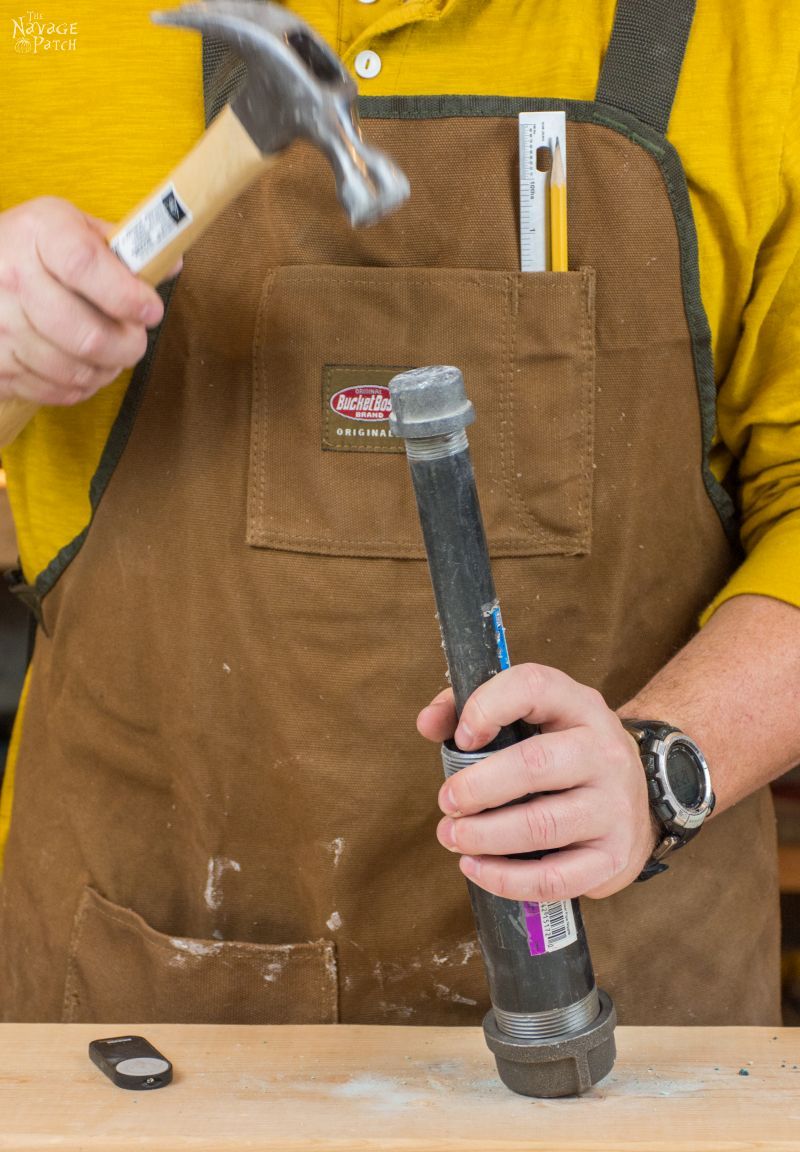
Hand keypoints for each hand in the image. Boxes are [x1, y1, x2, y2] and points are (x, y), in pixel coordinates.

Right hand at [0, 197, 167, 405]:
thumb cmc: (35, 250)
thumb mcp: (71, 227)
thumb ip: (120, 246)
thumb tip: (169, 262)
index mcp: (39, 234)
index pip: (85, 265)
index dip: (126, 295)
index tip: (151, 310)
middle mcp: (12, 277)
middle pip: (86, 334)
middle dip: (127, 345)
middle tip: (135, 340)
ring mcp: (0, 324)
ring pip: (73, 369)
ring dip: (106, 369)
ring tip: (112, 355)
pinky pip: (53, 390)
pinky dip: (81, 386)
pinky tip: (85, 367)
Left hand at [417, 664, 655, 901]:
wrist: (634, 800)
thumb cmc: (562, 754)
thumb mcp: (531, 718)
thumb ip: (471, 711)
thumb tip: (428, 723)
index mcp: (579, 706)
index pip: (533, 687)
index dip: (487, 708)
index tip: (460, 737)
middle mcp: (604, 752)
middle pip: (535, 764)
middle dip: (478, 787)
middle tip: (447, 801)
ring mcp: (614, 806)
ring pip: (542, 825)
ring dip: (485, 836)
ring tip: (452, 836)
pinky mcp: (613, 857)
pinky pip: (554, 878)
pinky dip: (506, 879)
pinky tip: (476, 868)